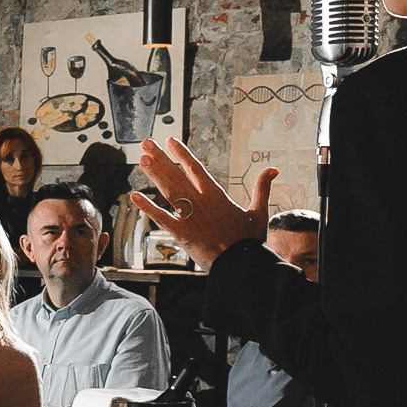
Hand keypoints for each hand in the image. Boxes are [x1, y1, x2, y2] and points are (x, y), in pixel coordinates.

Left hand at [131, 138, 270, 270]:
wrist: (242, 265)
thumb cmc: (250, 241)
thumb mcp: (259, 212)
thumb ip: (262, 188)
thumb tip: (273, 169)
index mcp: (217, 195)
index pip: (196, 168)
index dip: (181, 153)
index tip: (170, 140)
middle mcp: (201, 202)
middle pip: (176, 175)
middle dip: (160, 158)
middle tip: (145, 144)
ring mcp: (190, 217)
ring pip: (168, 191)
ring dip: (153, 174)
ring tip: (141, 159)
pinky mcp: (182, 233)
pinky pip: (161, 218)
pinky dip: (147, 207)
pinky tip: (133, 196)